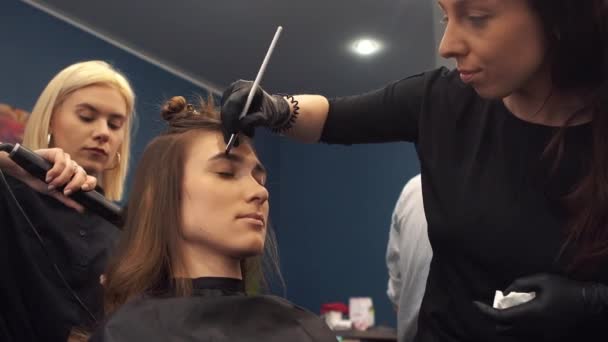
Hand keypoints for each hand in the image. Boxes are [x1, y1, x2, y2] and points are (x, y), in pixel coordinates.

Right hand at [1, 148, 96, 211]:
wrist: (22, 171)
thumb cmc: (38, 181)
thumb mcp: (54, 192)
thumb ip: (68, 200)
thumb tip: (82, 209)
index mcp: (74, 177)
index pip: (90, 179)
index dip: (90, 184)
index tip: (84, 189)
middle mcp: (72, 167)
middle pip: (82, 174)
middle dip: (74, 184)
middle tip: (65, 192)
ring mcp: (65, 159)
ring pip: (72, 168)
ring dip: (61, 179)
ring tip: (50, 184)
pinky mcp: (57, 152)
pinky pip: (62, 161)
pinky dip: (55, 170)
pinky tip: (48, 176)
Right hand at [220, 80, 290, 144]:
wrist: (270, 108)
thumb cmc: (270, 111)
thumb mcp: (266, 117)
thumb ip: (255, 119)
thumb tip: (241, 125)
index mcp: (247, 87)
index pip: (234, 103)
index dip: (231, 119)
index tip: (233, 133)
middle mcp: (235, 88)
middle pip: (227, 109)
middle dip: (229, 127)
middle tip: (235, 143)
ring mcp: (229, 94)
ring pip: (225, 115)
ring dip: (233, 129)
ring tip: (248, 135)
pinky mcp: (226, 102)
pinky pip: (225, 117)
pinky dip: (231, 127)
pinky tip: (241, 133)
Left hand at [474, 273, 606, 339]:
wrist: (589, 304)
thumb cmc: (566, 289)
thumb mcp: (542, 279)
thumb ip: (519, 284)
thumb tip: (505, 292)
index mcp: (530, 313)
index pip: (500, 317)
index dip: (484, 311)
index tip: (475, 303)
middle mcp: (533, 328)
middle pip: (502, 329)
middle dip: (494, 317)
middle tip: (494, 303)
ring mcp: (541, 335)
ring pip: (513, 334)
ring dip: (506, 322)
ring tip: (509, 307)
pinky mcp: (547, 337)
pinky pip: (525, 335)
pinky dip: (518, 326)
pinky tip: (522, 313)